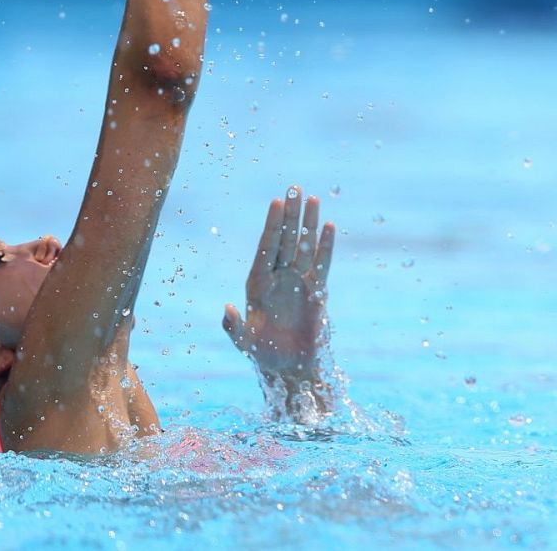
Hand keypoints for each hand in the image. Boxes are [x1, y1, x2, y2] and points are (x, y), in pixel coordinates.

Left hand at [223, 187, 335, 374]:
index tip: (277, 202)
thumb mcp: (244, 342)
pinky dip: (326, 246)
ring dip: (309, 223)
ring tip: (314, 198)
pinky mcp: (317, 290)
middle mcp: (278, 277)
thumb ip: (234, 327)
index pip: (266, 247)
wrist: (289, 368)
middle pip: (286, 239)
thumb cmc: (263, 354)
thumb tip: (227, 309)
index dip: (272, 225)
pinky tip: (330, 227)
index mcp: (258, 283)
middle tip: (295, 188)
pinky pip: (322, 264)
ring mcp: (298, 281)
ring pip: (304, 246)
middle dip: (291, 214)